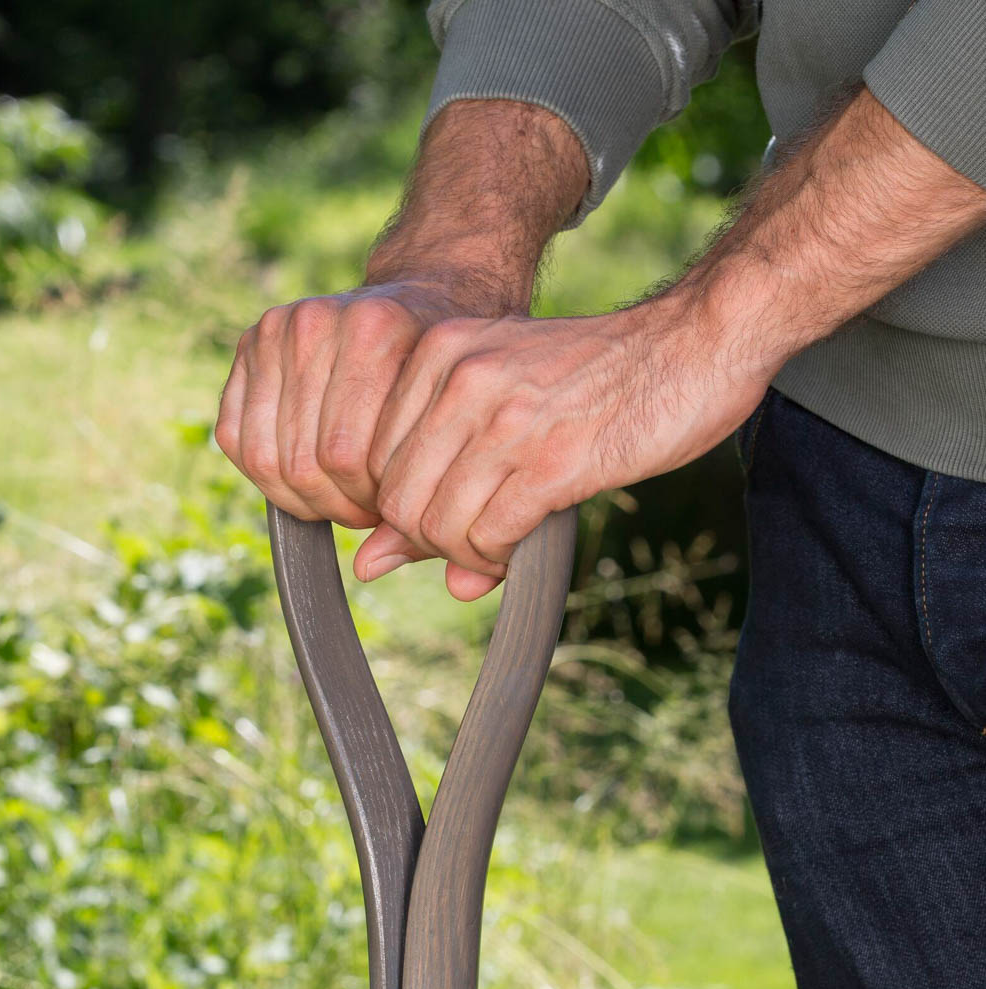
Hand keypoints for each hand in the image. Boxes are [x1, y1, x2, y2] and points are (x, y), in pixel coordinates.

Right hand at [214, 281, 480, 530]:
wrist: (423, 297)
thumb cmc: (441, 372)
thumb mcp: (449, 418)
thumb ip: (418, 487)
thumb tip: (371, 568)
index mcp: (373, 332)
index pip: (345, 457)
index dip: (365, 503)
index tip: (389, 512)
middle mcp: (316, 322)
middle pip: (303, 461)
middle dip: (335, 504)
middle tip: (365, 512)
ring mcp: (275, 331)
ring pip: (265, 458)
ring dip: (301, 495)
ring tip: (338, 497)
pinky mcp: (249, 345)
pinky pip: (236, 439)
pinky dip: (268, 475)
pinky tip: (305, 478)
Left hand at [355, 301, 771, 599]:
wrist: (696, 342)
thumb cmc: (597, 379)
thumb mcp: (500, 406)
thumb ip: (432, 479)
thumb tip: (372, 567)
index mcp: (439, 352)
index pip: (371, 464)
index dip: (401, 509)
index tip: (445, 511)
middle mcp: (462, 377)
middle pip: (398, 503)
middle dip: (430, 539)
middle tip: (474, 536)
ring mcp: (506, 416)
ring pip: (437, 526)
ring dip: (465, 553)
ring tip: (500, 540)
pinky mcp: (552, 459)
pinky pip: (489, 535)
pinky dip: (496, 557)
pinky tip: (520, 543)